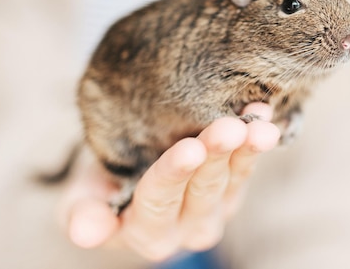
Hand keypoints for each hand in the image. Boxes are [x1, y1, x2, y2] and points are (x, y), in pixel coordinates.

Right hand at [59, 103, 279, 260]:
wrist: (131, 166)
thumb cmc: (103, 180)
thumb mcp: (84, 194)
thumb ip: (84, 213)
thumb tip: (84, 231)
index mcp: (147, 232)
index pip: (158, 201)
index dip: (173, 175)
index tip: (188, 149)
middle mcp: (187, 226)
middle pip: (204, 187)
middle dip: (216, 155)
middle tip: (228, 127)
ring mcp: (217, 207)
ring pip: (234, 176)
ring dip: (247, 148)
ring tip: (259, 123)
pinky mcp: (236, 187)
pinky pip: (249, 163)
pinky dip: (257, 140)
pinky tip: (265, 115)